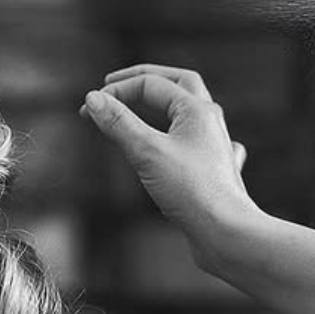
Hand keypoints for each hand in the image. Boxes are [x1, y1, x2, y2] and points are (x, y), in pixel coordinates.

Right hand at [79, 65, 255, 257]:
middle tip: (114, 84)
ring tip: (140, 110)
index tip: (88, 110)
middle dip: (145, 80)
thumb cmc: (192, 191)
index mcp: (197, 109)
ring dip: (163, 106)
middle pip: (179, 83)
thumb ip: (118, 123)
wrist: (226, 233)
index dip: (115, 92)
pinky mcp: (214, 172)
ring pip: (189, 113)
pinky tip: (185, 146)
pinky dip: (185, 137)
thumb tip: (93, 98)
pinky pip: (203, 143)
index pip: (150, 84)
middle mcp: (210, 121)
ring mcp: (215, 146)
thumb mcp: (146, 152)